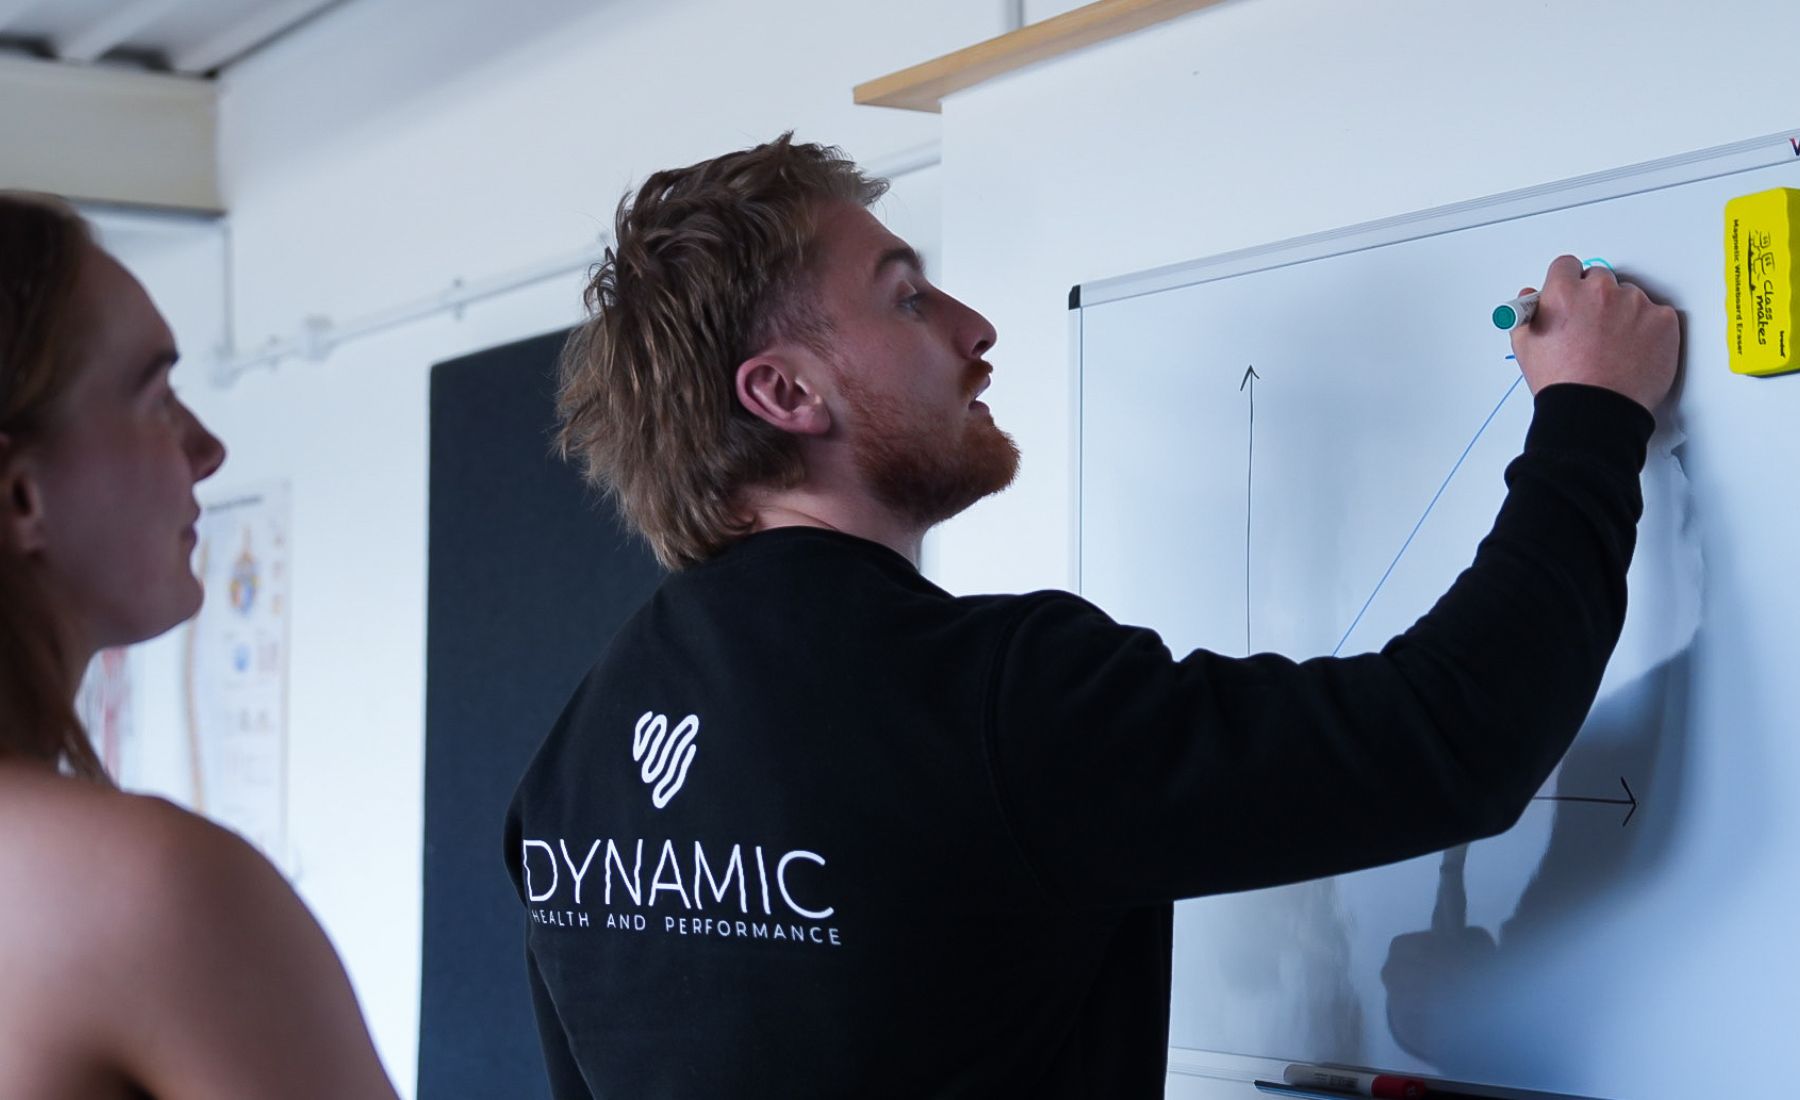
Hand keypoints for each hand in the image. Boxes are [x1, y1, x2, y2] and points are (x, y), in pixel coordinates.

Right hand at [1509, 255, 1679, 411]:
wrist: (1596, 411)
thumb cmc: (1562, 383)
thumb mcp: (1526, 347)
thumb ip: (1527, 313)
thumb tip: (1531, 297)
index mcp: (1564, 293)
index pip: (1567, 266)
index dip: (1568, 283)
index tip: (1573, 297)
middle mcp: (1600, 291)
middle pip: (1601, 278)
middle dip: (1597, 298)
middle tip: (1594, 329)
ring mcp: (1636, 304)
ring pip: (1631, 297)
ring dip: (1625, 314)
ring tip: (1615, 348)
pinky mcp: (1663, 320)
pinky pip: (1658, 316)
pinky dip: (1650, 330)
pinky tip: (1635, 352)